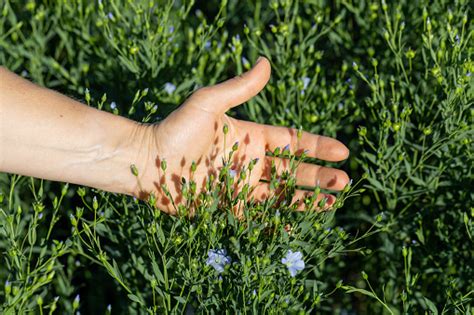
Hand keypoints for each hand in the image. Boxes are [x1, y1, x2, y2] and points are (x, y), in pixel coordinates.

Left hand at [134, 57, 349, 217]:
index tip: (342, 150)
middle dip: (318, 176)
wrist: (146, 160)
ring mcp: (240, 185)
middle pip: (292, 170)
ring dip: (305, 198)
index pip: (291, 142)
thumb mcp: (209, 103)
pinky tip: (297, 223)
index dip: (316, 146)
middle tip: (344, 182)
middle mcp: (250, 162)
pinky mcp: (227, 205)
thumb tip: (266, 62)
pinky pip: (257, 214)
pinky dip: (277, 219)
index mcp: (251, 137)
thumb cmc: (176, 129)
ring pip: (280, 194)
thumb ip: (239, 88)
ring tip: (331, 204)